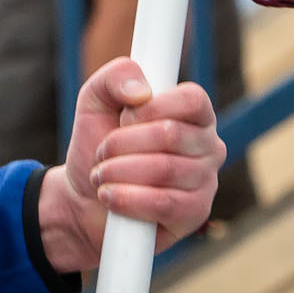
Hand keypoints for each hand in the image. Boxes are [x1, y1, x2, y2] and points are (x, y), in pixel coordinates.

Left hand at [35, 61, 224, 273]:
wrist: (85, 199)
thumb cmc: (99, 144)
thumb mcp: (95, 100)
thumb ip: (115, 77)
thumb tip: (141, 91)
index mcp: (193, 112)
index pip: (193, 99)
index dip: (153, 106)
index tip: (125, 116)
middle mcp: (208, 145)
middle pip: (171, 134)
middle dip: (122, 142)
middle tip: (103, 151)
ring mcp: (206, 181)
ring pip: (164, 170)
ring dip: (118, 171)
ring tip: (101, 174)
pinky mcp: (195, 214)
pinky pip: (164, 203)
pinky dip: (127, 198)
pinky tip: (110, 195)